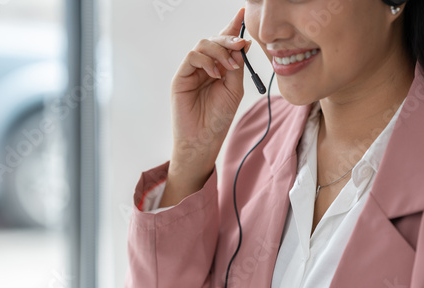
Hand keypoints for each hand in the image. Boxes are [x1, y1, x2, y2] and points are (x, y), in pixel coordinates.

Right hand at [169, 7, 250, 179]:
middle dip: (229, 38)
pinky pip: (192, 56)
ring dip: (219, 51)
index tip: (243, 13)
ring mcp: (191, 71)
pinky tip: (215, 73)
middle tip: (241, 45)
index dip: (232, 27)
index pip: (224, 43)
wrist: (204, 139)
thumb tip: (242, 43)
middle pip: (214, 39)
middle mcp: (204, 67)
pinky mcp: (181, 76)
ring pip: (203, 44)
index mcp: (218, 68)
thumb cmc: (218, 118)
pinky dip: (206, 60)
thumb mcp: (234, 89)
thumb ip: (236, 66)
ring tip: (229, 67)